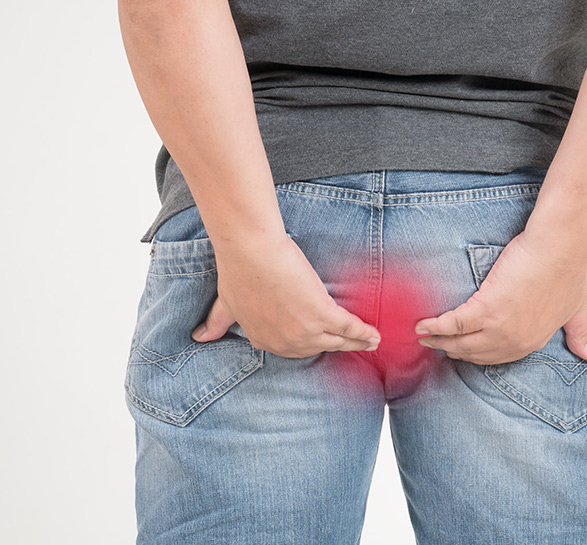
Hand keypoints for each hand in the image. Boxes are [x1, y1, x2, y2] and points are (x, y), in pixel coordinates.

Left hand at [191, 234, 380, 357]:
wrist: (251, 250)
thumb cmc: (237, 270)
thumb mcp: (225, 302)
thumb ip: (216, 322)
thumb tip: (198, 338)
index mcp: (266, 340)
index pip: (294, 347)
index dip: (312, 343)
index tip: (323, 341)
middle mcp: (287, 343)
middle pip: (321, 348)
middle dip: (340, 347)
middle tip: (355, 345)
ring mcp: (306, 331)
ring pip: (339, 341)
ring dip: (357, 342)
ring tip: (371, 342)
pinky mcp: (323, 314)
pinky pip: (349, 328)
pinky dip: (364, 332)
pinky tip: (376, 335)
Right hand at [414, 231, 586, 364]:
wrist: (558, 249)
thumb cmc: (568, 271)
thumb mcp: (576, 309)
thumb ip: (578, 333)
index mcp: (531, 342)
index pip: (497, 357)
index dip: (476, 354)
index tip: (461, 351)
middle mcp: (513, 341)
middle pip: (474, 353)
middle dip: (452, 351)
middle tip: (436, 345)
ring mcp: (498, 327)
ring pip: (460, 342)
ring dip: (439, 341)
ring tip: (423, 336)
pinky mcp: (485, 308)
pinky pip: (453, 324)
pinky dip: (435, 326)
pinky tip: (421, 325)